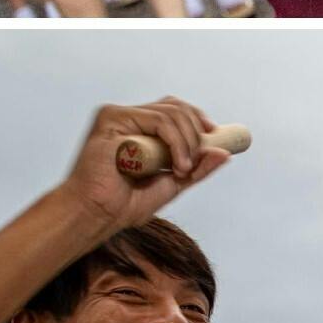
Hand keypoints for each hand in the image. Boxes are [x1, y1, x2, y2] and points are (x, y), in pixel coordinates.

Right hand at [63, 99, 232, 228]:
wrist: (98, 215)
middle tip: (194, 163)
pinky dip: (174, 141)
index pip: (175, 110)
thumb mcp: (172, 185)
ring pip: (170, 114)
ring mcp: (119, 117)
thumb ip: (196, 169)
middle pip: (176, 107)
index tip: (215, 135)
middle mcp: (129, 119)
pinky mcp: (111, 119)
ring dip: (186, 142)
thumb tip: (225, 153)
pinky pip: (156, 120)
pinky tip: (175, 164)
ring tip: (183, 170)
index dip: (198, 118)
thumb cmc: (124, 204)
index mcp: (140, 129)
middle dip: (195, 133)